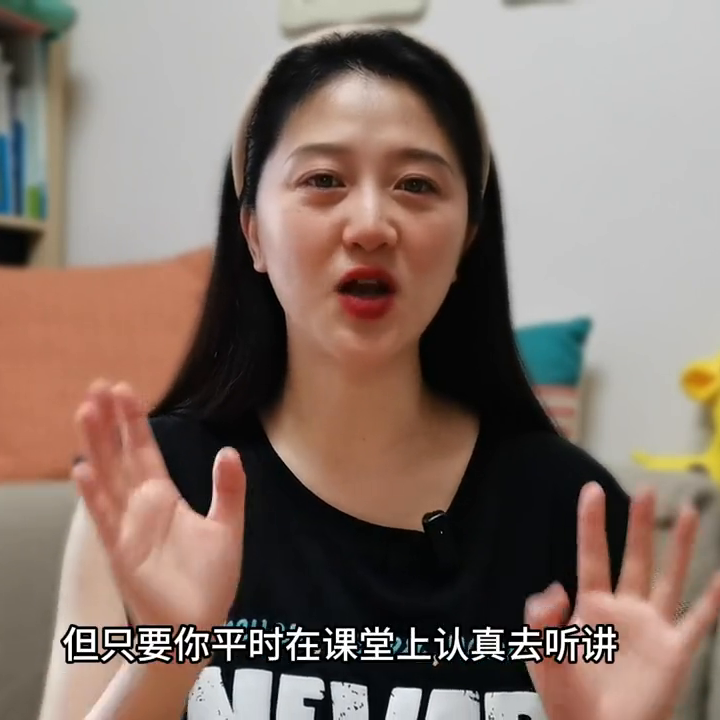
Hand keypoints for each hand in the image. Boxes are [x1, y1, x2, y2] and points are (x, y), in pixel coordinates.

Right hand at [72, 380, 246, 633]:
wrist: (199, 625)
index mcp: (163, 497)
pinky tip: (82, 468)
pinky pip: (106, 518)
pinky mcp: (121, 552)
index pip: (145, 450)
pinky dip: (94, 494)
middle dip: (110, 422)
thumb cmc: (210, 580)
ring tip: (86, 411)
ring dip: (97, 446)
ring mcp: (128, 527)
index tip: (124, 390)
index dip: (134, 421)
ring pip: (108, 478)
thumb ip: (229, 489)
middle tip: (97, 385)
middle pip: (121, 456)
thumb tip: (229, 450)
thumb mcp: (227, 526)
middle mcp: (141, 507)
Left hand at [525, 482, 719, 719]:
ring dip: (680, 546)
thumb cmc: (567, 697)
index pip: (592, 555)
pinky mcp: (674, 651)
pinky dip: (714, 598)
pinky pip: (699, 620)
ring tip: (689, 511)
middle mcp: (624, 608)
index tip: (592, 490)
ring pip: (669, 577)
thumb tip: (557, 587)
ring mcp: (652, 627)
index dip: (591, 524)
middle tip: (647, 490)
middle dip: (640, 524)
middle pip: (634, 557)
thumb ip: (539, 618)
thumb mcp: (541, 653)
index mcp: (590, 605)